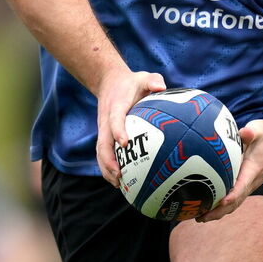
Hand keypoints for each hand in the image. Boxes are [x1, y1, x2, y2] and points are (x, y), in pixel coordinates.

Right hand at [95, 69, 165, 186]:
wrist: (109, 81)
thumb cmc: (131, 82)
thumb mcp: (143, 76)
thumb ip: (152, 80)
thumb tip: (161, 87)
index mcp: (115, 106)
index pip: (114, 119)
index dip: (118, 130)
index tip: (125, 143)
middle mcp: (106, 120)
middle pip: (103, 143)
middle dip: (109, 160)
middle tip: (120, 175)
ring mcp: (103, 130)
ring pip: (100, 152)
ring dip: (106, 168)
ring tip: (119, 185)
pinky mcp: (104, 136)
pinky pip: (104, 154)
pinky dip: (108, 168)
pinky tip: (120, 182)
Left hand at [198, 118, 262, 221]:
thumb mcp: (259, 129)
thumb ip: (251, 132)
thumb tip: (245, 132)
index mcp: (254, 169)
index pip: (243, 185)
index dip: (232, 195)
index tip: (220, 202)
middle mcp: (253, 180)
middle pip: (236, 200)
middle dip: (219, 211)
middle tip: (201, 217)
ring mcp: (250, 183)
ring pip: (235, 202)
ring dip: (219, 212)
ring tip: (200, 218)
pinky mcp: (247, 182)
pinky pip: (235, 197)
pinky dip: (223, 205)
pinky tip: (209, 206)